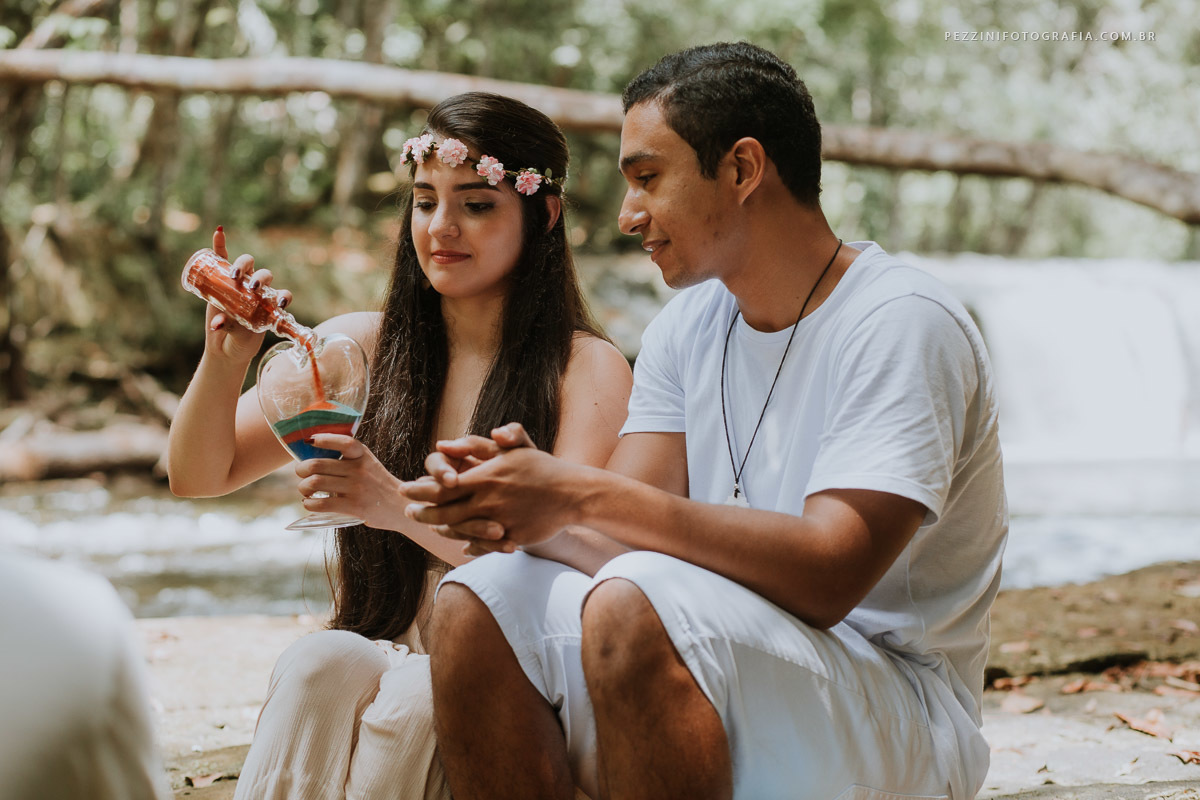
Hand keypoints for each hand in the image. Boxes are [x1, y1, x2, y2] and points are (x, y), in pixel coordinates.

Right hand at [202, 227, 293, 364]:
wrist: (224, 345)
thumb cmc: (239, 342)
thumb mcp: (239, 338)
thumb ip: (231, 329)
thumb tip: (218, 324)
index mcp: (269, 305)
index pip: (282, 295)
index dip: (284, 296)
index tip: (280, 303)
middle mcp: (258, 292)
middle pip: (264, 275)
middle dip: (260, 278)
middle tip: (252, 288)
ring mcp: (241, 283)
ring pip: (247, 266)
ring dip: (243, 265)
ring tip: (235, 275)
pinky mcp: (222, 279)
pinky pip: (222, 258)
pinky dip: (220, 245)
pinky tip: (219, 232)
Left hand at [295, 434, 405, 530]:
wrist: (399, 507)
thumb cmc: (378, 485)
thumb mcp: (368, 464)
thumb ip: (348, 459)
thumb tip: (313, 458)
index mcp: (362, 455)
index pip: (343, 442)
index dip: (323, 439)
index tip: (310, 441)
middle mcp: (359, 469)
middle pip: (317, 464)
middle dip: (301, 469)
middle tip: (301, 474)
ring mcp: (357, 488)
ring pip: (315, 483)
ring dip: (303, 487)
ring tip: (305, 490)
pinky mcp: (355, 507)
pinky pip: (322, 504)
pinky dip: (309, 504)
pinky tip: (310, 503)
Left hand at [401, 423, 583, 550]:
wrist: (573, 494)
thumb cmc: (542, 468)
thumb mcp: (514, 450)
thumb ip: (480, 447)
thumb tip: (445, 444)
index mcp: (485, 477)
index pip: (443, 485)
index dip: (421, 490)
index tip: (405, 491)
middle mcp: (488, 500)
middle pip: (445, 511)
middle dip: (423, 513)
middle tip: (408, 513)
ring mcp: (499, 520)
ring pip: (461, 529)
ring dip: (442, 530)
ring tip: (431, 528)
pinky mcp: (510, 537)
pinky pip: (483, 545)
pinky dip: (469, 545)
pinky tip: (461, 544)